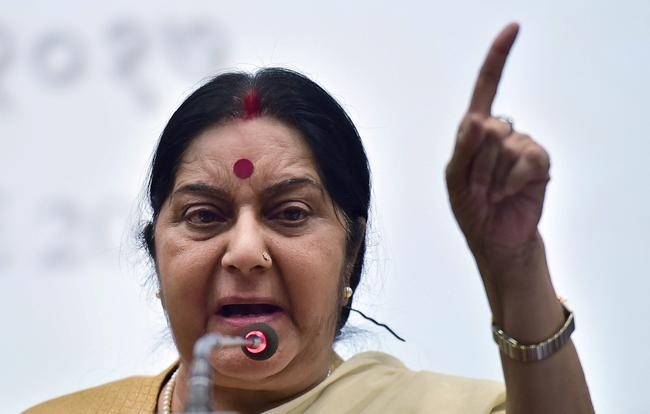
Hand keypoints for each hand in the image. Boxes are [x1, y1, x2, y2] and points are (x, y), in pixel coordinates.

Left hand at [446, 23, 549, 266]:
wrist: (495, 238)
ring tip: (491, 194)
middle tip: (476, 188)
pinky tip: (508, 194)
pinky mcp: (539, 163)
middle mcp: (500, 133)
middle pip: (488, 127)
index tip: (513, 28)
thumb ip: (463, 148)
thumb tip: (478, 119)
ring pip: (504, 145)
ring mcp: (521, 147)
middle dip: (476, 164)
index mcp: (475, 132)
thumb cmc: (471, 208)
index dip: (498, 58)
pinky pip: (526, 158)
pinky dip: (512, 179)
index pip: (486, 88)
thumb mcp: (455, 179)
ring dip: (491, 176)